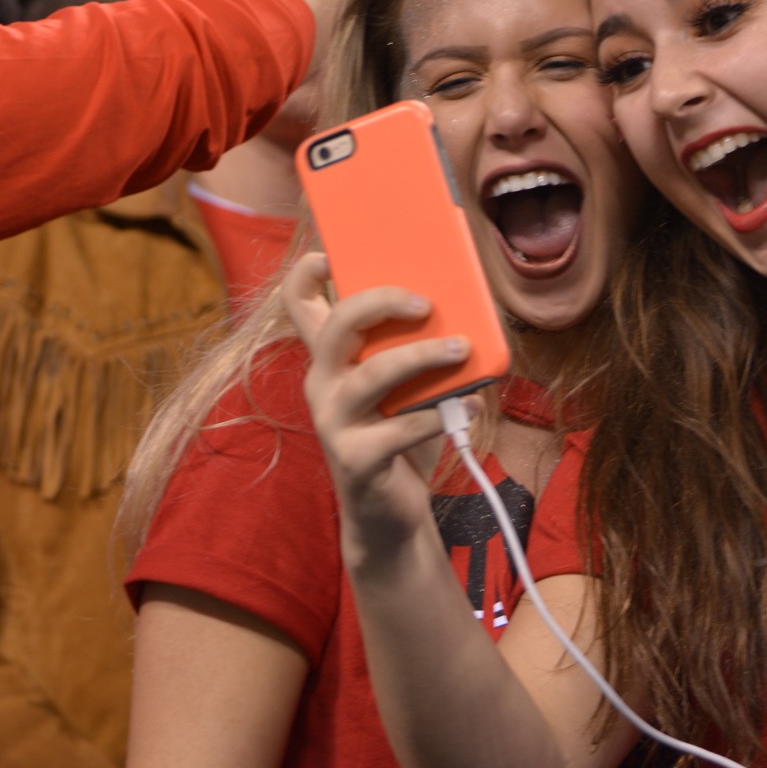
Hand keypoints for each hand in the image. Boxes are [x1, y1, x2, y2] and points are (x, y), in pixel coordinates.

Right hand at [282, 252, 475, 568]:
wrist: (392, 514)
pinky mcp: (356, 459)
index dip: (305, 273)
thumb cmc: (402, 434)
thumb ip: (417, 345)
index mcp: (331, 358)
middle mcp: (322, 384)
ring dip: (421, 356)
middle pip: (337, 326)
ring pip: (372, 374)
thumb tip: (466, 301)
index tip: (332, 253)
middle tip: (426, 302)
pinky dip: (439, 415)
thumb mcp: (407, 384)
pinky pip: (399, 429)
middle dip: (381, 302)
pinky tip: (467, 406)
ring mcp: (334, 422)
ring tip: (460, 349)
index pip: (299, 305)